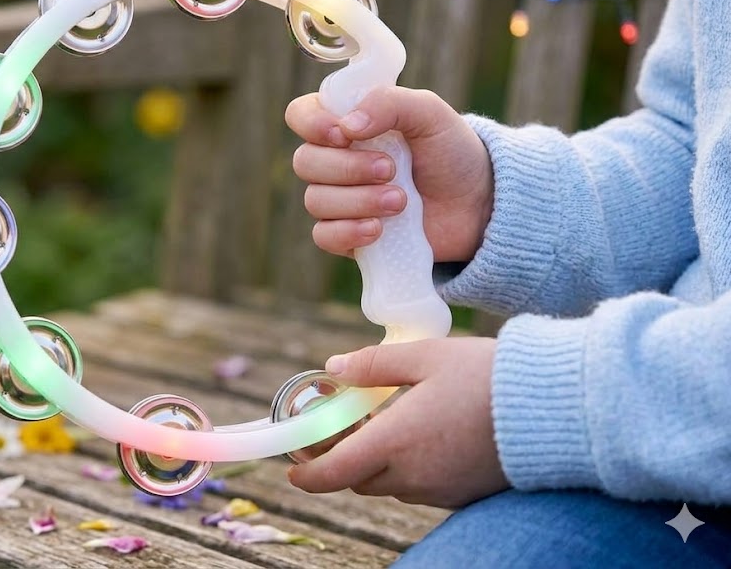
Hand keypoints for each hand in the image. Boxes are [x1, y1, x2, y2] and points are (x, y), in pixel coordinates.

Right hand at [285, 86, 492, 261]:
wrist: (477, 205)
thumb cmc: (451, 152)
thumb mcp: (430, 113)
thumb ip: (390, 103)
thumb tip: (347, 126)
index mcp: (347, 122)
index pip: (301, 115)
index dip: (311, 124)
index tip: (343, 134)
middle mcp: (336, 159)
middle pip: (305, 162)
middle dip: (348, 168)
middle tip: (391, 169)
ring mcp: (340, 199)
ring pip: (316, 201)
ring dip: (358, 200)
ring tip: (401, 201)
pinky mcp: (348, 235)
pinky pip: (324, 235)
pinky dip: (349, 231)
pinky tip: (379, 229)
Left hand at [287, 337, 507, 507]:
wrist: (556, 408)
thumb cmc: (487, 376)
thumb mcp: (425, 356)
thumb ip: (373, 365)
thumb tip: (334, 368)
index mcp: (395, 442)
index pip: (333, 474)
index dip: (307, 473)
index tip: (294, 466)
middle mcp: (413, 476)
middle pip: (359, 478)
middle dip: (343, 457)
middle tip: (346, 423)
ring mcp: (440, 490)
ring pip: (391, 484)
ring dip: (378, 461)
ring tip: (388, 420)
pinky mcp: (464, 493)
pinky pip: (422, 486)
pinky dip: (409, 466)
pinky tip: (425, 432)